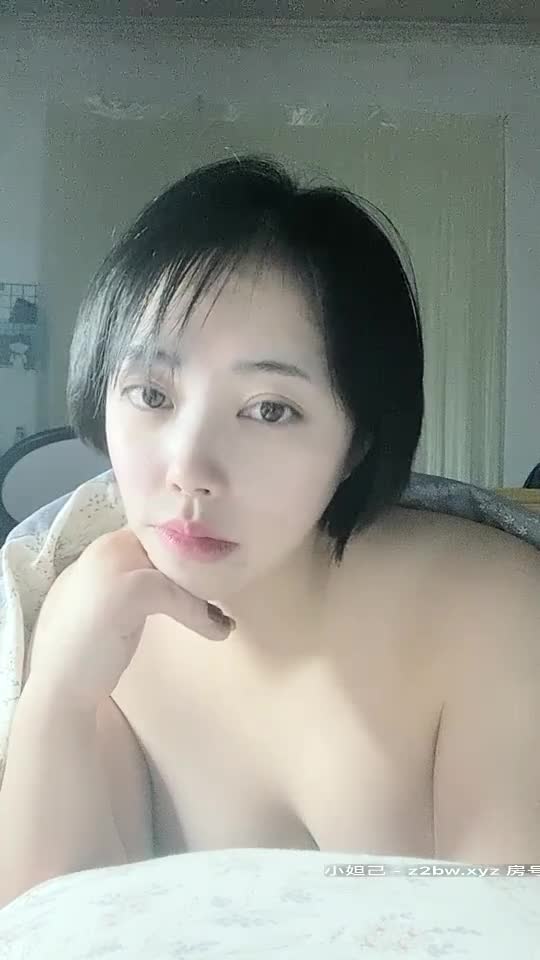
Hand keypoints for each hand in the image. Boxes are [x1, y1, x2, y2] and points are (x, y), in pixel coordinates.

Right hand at [26, 527, 233, 710]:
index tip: (207, 579)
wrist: (59, 685)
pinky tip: (217, 631)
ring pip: (178, 567)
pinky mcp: (128, 589)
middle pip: (170, 545)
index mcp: (99, 549)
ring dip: (203, 593)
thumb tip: (182, 579)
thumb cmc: (83, 650)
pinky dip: (200, 615)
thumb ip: (133, 581)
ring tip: (219, 617)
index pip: (154, 535)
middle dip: (197, 570)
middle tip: (218, 598)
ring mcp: (114, 564)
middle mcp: (104, 547)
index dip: (182, 556)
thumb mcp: (107, 602)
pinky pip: (178, 594)